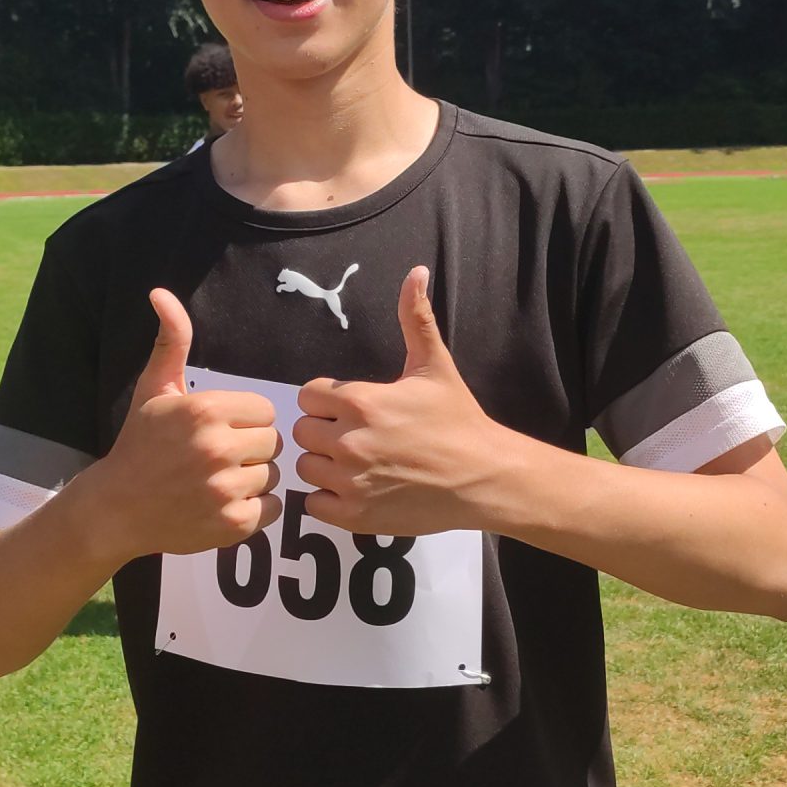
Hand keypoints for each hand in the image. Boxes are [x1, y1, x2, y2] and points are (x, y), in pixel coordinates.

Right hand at [89, 289, 281, 558]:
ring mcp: (225, 490)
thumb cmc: (140, 444)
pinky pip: (273, 509)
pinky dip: (254, 509)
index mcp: (205, 410)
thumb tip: (160, 293)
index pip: (265, 410)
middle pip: (273, 442)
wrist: (115, 508)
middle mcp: (217, 449)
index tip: (218, 429)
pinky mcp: (232, 525)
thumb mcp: (155, 388)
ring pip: (273, 475)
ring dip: (252, 479)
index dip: (245, 420)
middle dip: (250, 448)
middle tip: (218, 457)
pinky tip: (224, 503)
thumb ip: (171, 340)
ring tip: (218, 480)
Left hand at [293, 267, 515, 535]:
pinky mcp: (354, 515)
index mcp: (361, 402)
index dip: (327, 401)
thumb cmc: (457, 420)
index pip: (307, 396)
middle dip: (324, 432)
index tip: (352, 409)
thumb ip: (415, 318)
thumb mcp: (434, 366)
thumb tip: (416, 271)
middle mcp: (349, 441)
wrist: (483, 476)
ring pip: (306, 468)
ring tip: (356, 464)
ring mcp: (350, 481)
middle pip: (302, 431)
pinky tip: (357, 490)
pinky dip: (329, 500)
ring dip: (324, 466)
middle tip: (355, 437)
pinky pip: (313, 504)